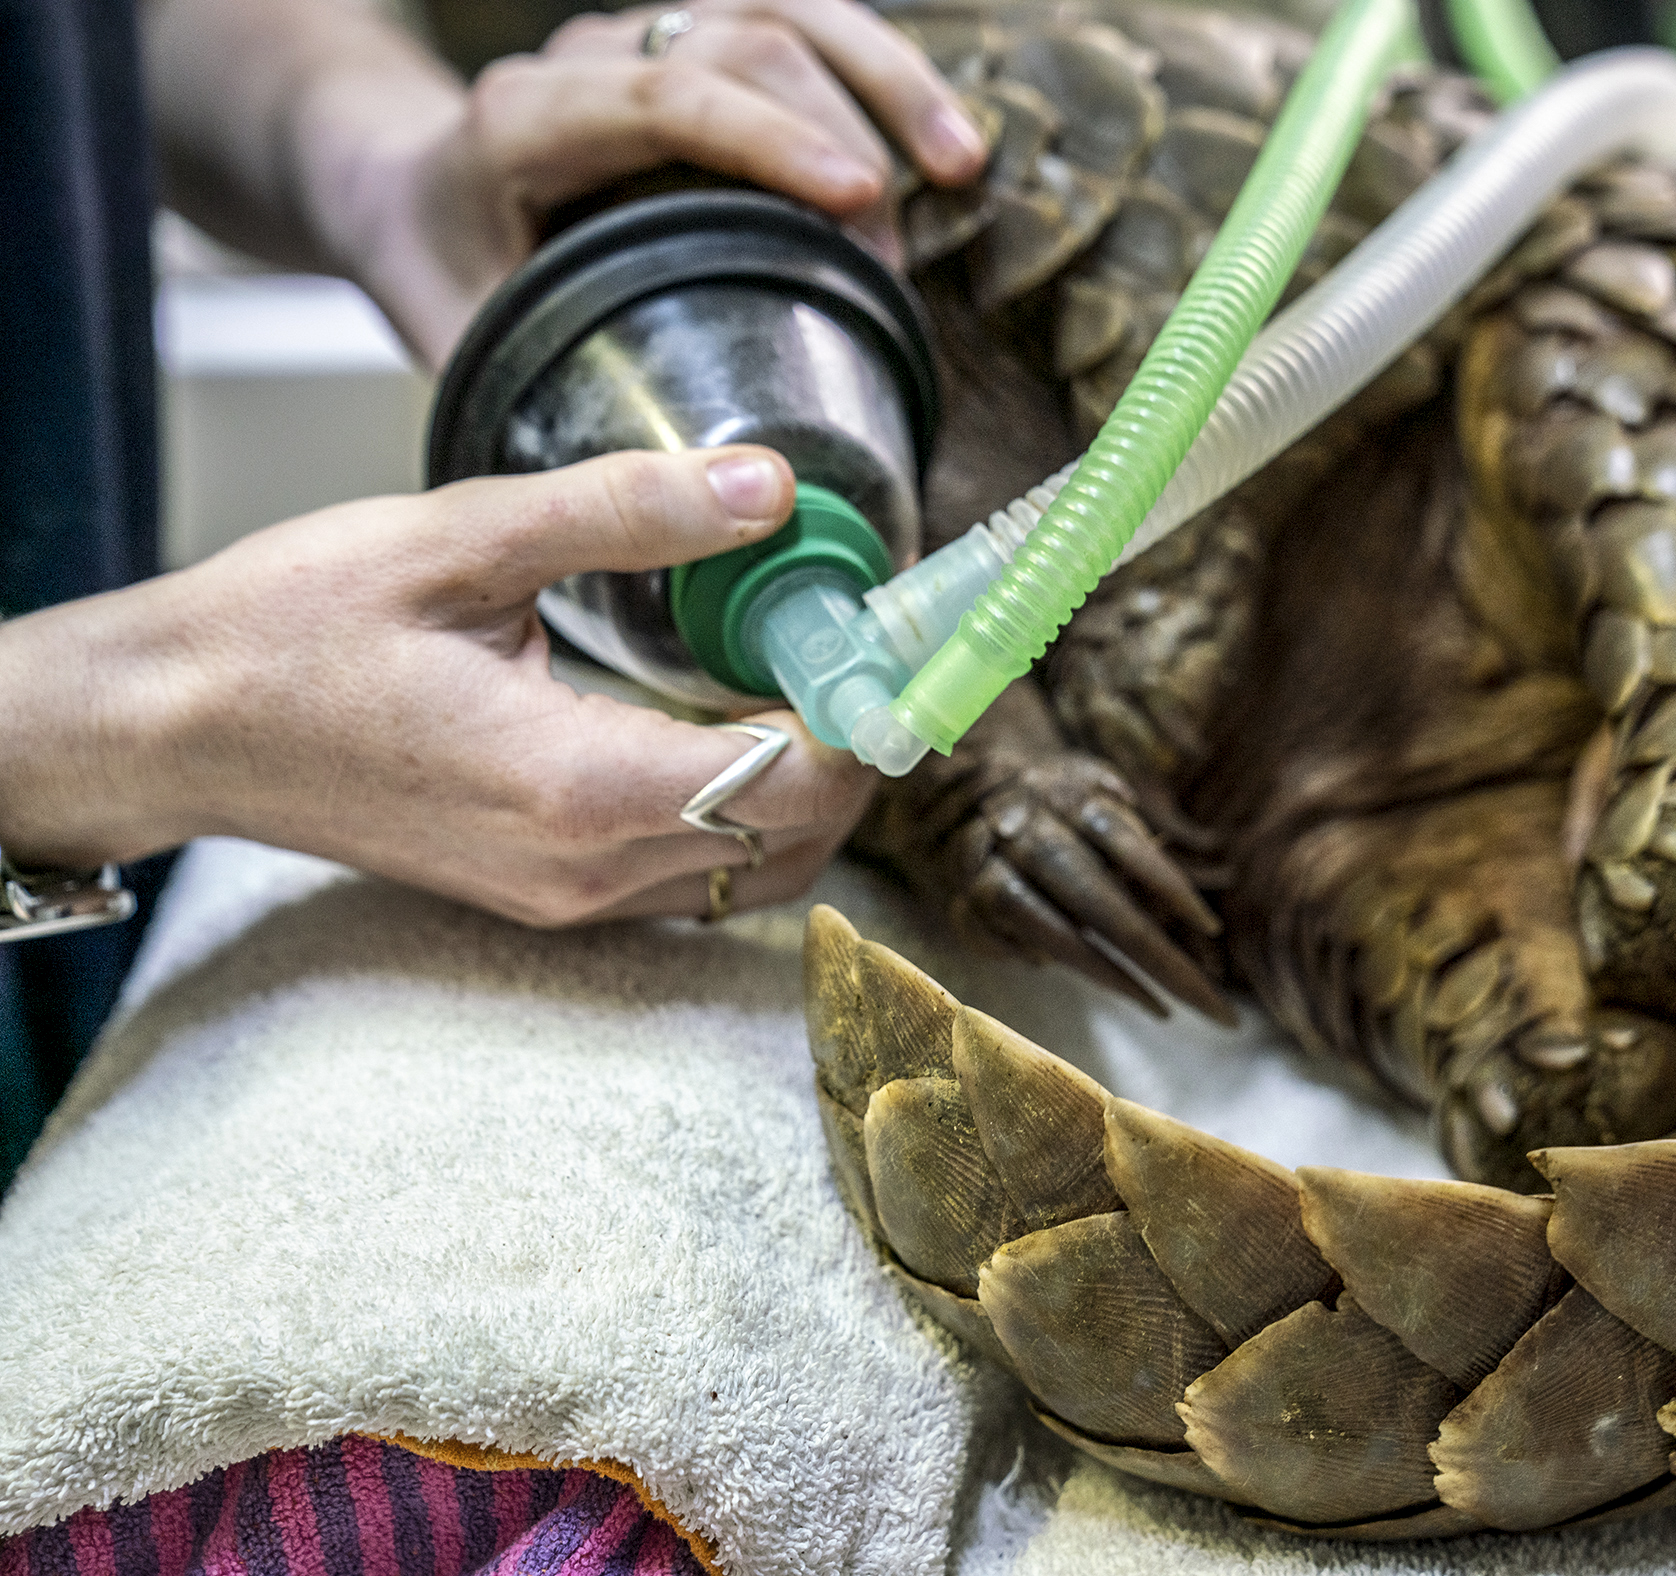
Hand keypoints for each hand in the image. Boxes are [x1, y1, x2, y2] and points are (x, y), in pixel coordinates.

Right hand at [0, 448, 874, 926]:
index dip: (868, 715)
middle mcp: (586, 868)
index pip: (796, 782)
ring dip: (810, 786)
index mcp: (575, 786)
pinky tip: (732, 719)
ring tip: (809, 673)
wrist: (174, 726)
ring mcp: (566, 897)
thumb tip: (765, 485)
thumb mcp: (457, 537)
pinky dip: (746, 810)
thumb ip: (624, 512)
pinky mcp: (546, 895)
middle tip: (867, 645)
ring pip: (754, 869)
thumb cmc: (289, 631)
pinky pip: (694, 874)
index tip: (894, 637)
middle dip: (857, 748)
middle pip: (798, 839)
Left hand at [323, 0, 987, 362]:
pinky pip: (807, 27)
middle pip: (740, 43)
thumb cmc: (441, 263)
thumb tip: (643, 499)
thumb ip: (537, 393)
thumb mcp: (459, 334)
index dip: (765, 141)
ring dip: (885, 87)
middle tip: (891, 258)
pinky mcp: (702, 44)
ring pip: (785, 15)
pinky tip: (942, 141)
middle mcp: (592, 57)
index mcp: (526, 119)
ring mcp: (653, 37)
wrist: (407, 184)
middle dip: (838, 138)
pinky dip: (885, 74)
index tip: (854, 202)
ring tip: (959, 167)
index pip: (661, 98)